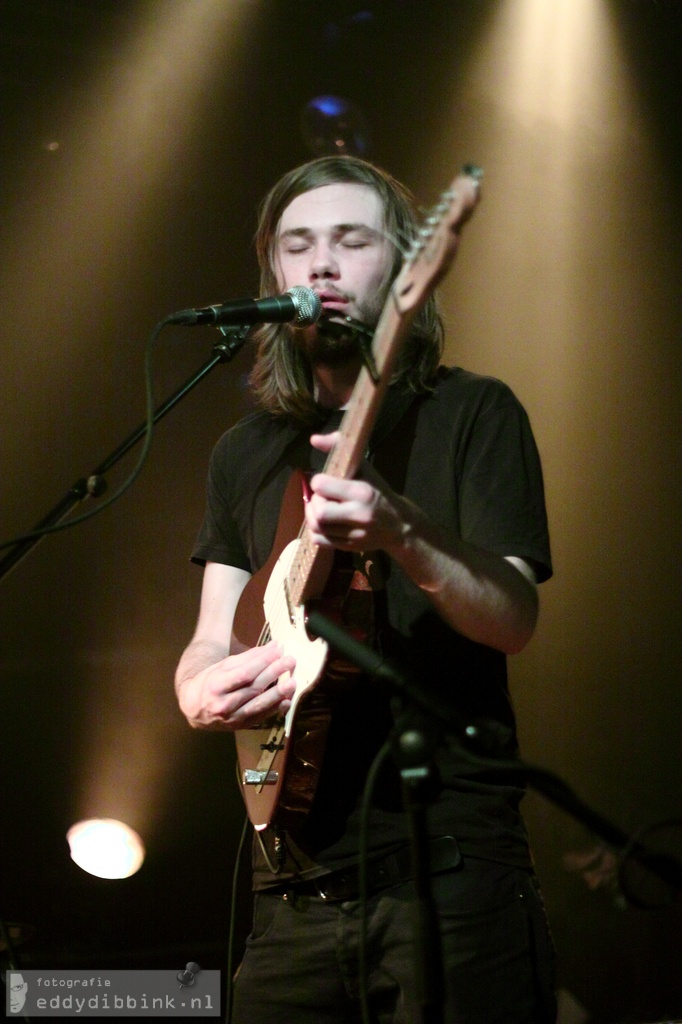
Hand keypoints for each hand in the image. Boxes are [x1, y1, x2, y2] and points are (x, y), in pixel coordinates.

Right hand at [178, 640, 295, 730]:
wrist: (194, 707)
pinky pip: (260, 718)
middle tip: (290, 661)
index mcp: (216, 685)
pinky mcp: (240, 726)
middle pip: (253, 687)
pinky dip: (274, 710)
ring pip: (258, 705)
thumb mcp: (223, 666)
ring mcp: (232, 717)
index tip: (278, 650)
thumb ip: (248, 658)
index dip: (262, 662)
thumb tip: (273, 647)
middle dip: (273, 673)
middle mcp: (223, 704)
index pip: (244, 673)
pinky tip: (286, 701)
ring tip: (292, 682)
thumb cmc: (210, 682)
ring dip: (277, 694)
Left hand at [306, 431, 406, 552]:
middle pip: (319, 511)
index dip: (318, 482)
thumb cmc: (379, 491)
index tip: (325, 482)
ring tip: (321, 509)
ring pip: (316, 527)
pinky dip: (316, 532)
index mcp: (362, 492)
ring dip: (313, 516)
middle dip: (315, 502)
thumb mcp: (364, 468)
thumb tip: (314, 439)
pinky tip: (325, 523)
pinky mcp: (349, 547)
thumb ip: (339, 447)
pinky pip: (319, 541)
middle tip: (323, 498)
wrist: (399, 525)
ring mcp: (355, 534)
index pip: (321, 486)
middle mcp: (359, 514)